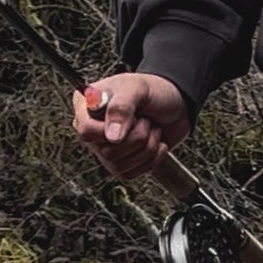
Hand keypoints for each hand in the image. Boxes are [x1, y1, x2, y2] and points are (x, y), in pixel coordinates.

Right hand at [73, 71, 190, 181]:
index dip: (108, 131)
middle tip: (145, 120)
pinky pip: (130, 174)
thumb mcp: (138, 88)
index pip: (85, 129)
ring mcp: (106, 148)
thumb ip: (121, 107)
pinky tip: (155, 142)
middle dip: (137, 137)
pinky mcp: (121, 162)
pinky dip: (150, 159)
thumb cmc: (154, 91)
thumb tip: (112, 136)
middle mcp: (94, 128)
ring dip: (146, 147)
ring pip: (119, 165)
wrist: (176, 105)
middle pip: (107, 152)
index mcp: (88, 105)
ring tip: (151, 128)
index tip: (131, 120)